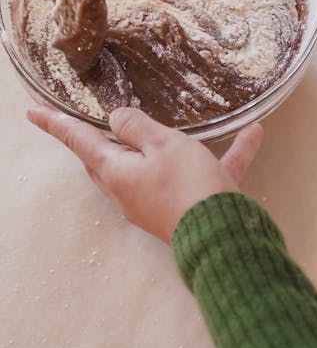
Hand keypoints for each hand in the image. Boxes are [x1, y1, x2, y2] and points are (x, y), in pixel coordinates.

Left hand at [28, 106, 262, 243]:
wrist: (224, 236)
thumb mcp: (162, 144)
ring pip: (154, 165)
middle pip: (109, 158)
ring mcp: (157, 201)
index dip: (56, 124)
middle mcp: (130, 190)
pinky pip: (203, 173)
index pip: (79, 141)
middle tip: (92, 121)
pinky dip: (225, 155)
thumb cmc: (187, 184)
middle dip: (101, 139)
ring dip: (168, 144)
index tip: (33, 112)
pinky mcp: (188, 206)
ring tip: (181, 126)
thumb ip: (138, 128)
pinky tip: (252, 135)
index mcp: (117, 172)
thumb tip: (116, 120)